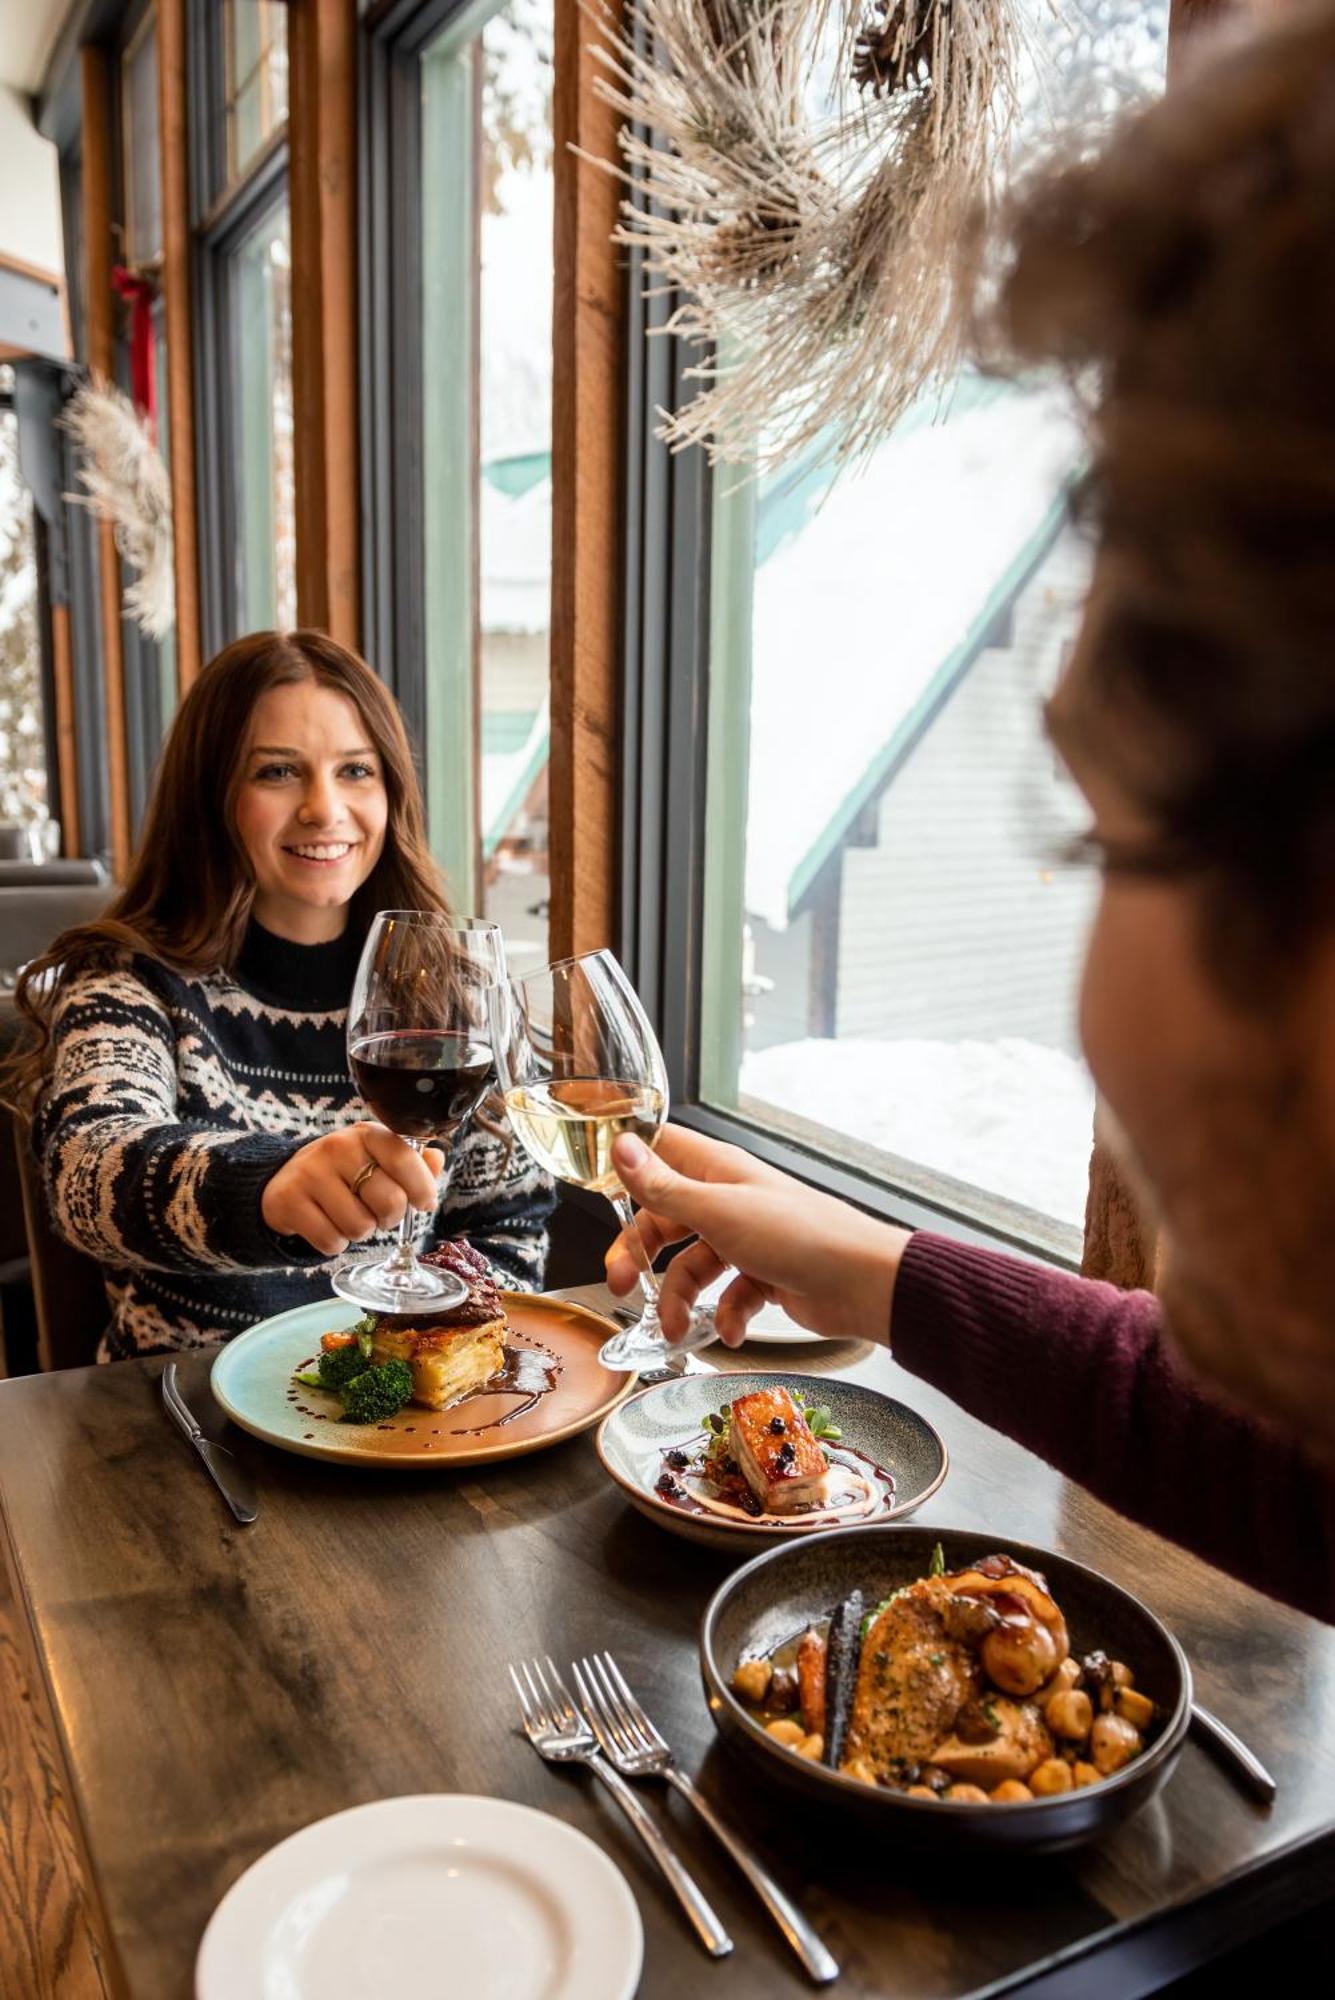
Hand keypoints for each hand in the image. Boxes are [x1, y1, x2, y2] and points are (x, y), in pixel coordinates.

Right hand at [261, 1125, 444, 1257]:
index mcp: (366, 1134)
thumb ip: (412, 1163)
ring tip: (349, 1216)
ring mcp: (310, 1173)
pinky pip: (331, 1242)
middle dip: (390, 1217)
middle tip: (379, 1213)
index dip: (422, 1188)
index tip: (425, 1203)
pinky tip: (328, 1225)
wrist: (286, 1180)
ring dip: (361, 1232)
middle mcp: (337, 1147)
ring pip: (360, 1227)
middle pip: (389, 1201)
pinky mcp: (288, 1200)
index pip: (405, 1159)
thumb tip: (437, 1159)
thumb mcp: (377, 1160)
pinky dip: (336, 1244)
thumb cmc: (344, 1173)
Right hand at [604, 1123, 906, 1346]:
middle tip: (622, 1285)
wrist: (863, 1283)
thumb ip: (663, 1188)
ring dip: (679, 1299)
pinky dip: (724, 1315)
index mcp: (716, 1170)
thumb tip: (619, 1147)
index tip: (598, 1190)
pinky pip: (728, 1294)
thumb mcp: (717, 1212)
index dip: (628, 1165)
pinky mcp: (765, 1275)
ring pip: (693, 1265)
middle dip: (640, 1253)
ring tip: (675, 1331)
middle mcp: (728, 1199)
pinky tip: (731, 1330)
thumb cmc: (799, 1236)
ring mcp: (747, 1238)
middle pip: (664, 1219)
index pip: (659, 1150)